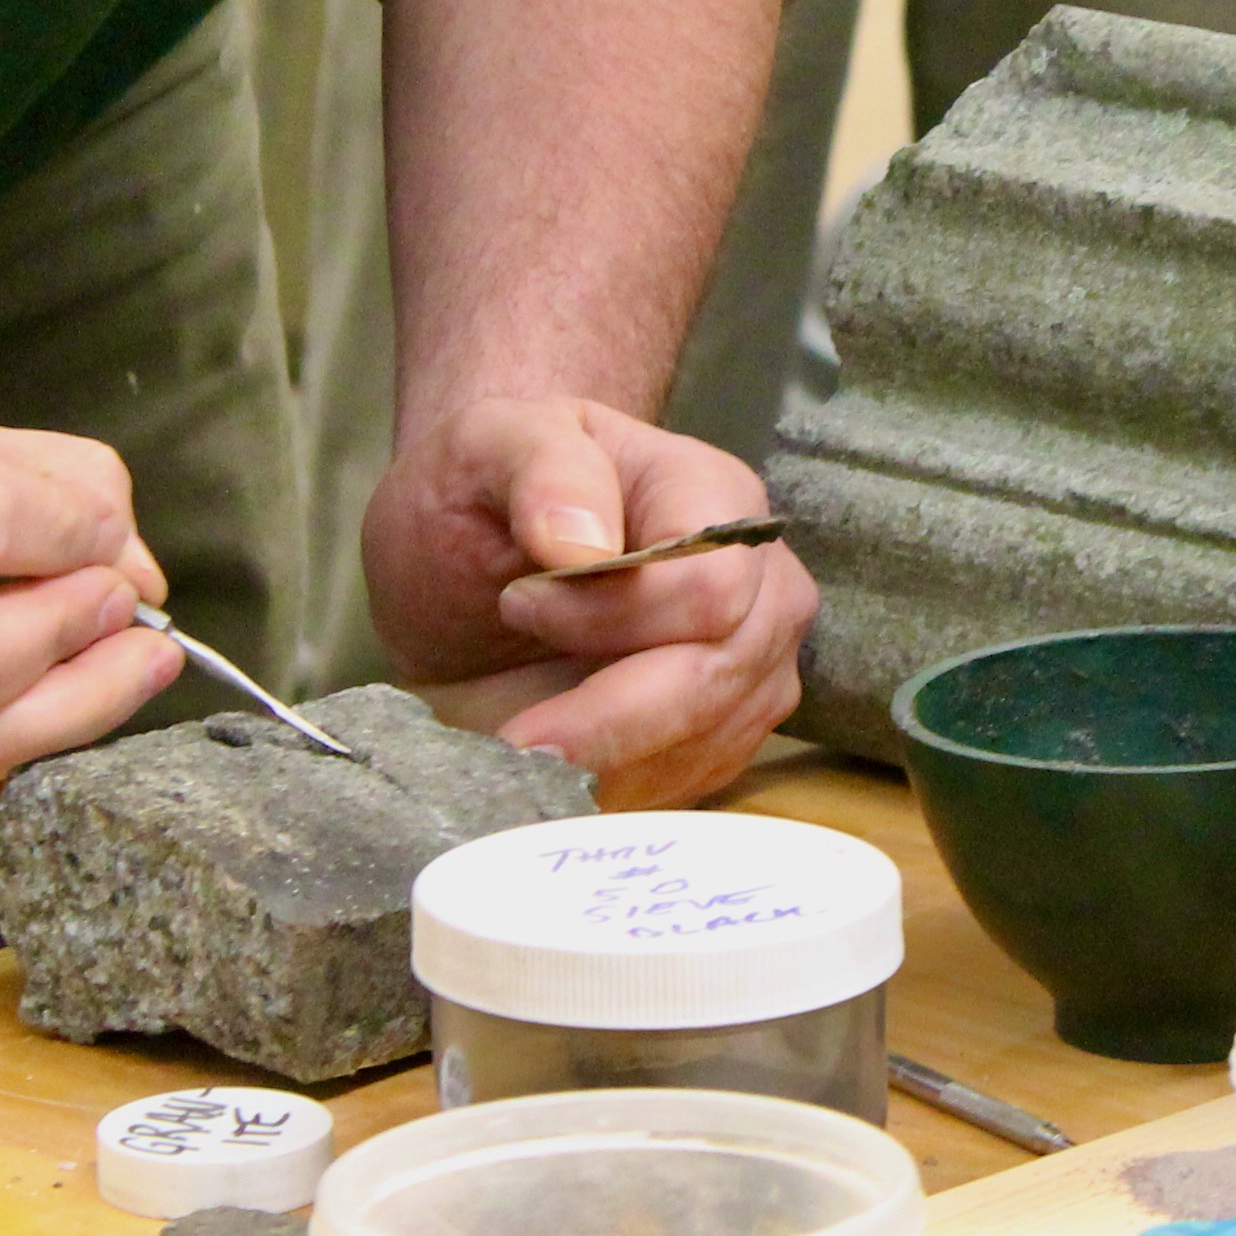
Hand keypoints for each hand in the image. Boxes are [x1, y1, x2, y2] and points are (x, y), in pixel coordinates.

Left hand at [366, 394, 817, 808]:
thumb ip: (542, 471)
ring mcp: (754, 667)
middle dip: (608, 719)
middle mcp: (762, 585)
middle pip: (718, 678)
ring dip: (607, 760)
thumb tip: (582, 543)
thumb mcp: (483, 445)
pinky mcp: (725, 736)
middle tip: (513, 736)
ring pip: (706, 744)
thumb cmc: (486, 491)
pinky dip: (617, 789)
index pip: (707, 587)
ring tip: (523, 741)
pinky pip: (690, 785)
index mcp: (715, 496)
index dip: (610, 617)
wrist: (473, 560)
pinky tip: (557, 765)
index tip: (514, 605)